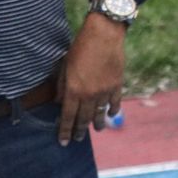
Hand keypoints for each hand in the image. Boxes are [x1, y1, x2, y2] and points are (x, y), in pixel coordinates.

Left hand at [58, 12, 126, 145]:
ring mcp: (105, 91)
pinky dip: (113, 110)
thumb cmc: (80, 48)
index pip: (68, 117)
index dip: (65, 130)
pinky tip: (111, 115)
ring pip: (100, 113)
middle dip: (80, 130)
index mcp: (74, 90)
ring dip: (98, 123)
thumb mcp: (65, 67)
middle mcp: (89, 94)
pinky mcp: (117, 84)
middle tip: (78, 139)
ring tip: (97, 130)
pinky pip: (115, 102)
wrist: (104, 36)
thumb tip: (60, 102)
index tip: (63, 141)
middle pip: (84, 118)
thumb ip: (62, 87)